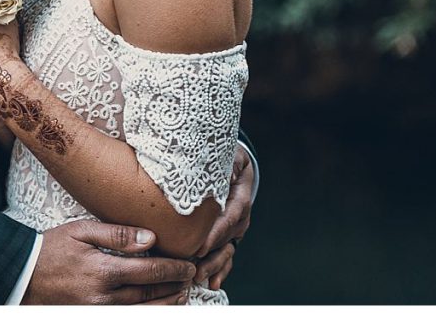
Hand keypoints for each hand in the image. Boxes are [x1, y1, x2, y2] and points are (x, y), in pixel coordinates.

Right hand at [22, 221, 196, 304]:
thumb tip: (150, 237)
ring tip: (180, 296)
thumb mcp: (80, 230)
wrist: (21, 274)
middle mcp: (103, 296)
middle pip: (150, 294)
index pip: (150, 271)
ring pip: (142, 311)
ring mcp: (98, 310)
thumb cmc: (51, 248)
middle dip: (174, 287)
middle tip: (191, 279)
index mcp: (103, 270)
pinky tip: (154, 307)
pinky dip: (144, 313)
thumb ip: (116, 234)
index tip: (189, 265)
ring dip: (165, 304)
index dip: (174, 269)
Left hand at [191, 145, 253, 288]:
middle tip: (195, 266)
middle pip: (228, 237)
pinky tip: (212, 282)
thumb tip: (220, 174)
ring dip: (215, 265)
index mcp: (240, 195)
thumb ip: (224, 164)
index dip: (216, 232)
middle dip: (212, 254)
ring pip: (227, 248)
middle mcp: (239, 213)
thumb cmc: (222, 155)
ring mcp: (234, 225)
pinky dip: (220, 268)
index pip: (230, 216)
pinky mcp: (226, 232)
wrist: (229, 160)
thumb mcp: (227, 155)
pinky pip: (226, 252)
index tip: (199, 245)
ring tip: (201, 277)